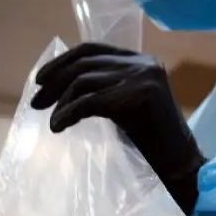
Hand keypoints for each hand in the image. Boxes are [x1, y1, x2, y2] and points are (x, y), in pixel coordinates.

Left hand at [30, 43, 204, 214]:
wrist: (180, 166)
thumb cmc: (149, 142)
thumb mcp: (123, 105)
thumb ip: (102, 87)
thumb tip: (56, 86)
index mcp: (140, 60)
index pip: (92, 49)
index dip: (61, 62)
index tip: (39, 81)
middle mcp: (143, 63)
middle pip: (84, 63)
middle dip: (55, 82)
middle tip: (36, 103)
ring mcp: (143, 77)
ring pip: (85, 80)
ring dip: (61, 101)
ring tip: (52, 121)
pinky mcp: (141, 95)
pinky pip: (91, 101)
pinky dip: (70, 113)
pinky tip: (59, 126)